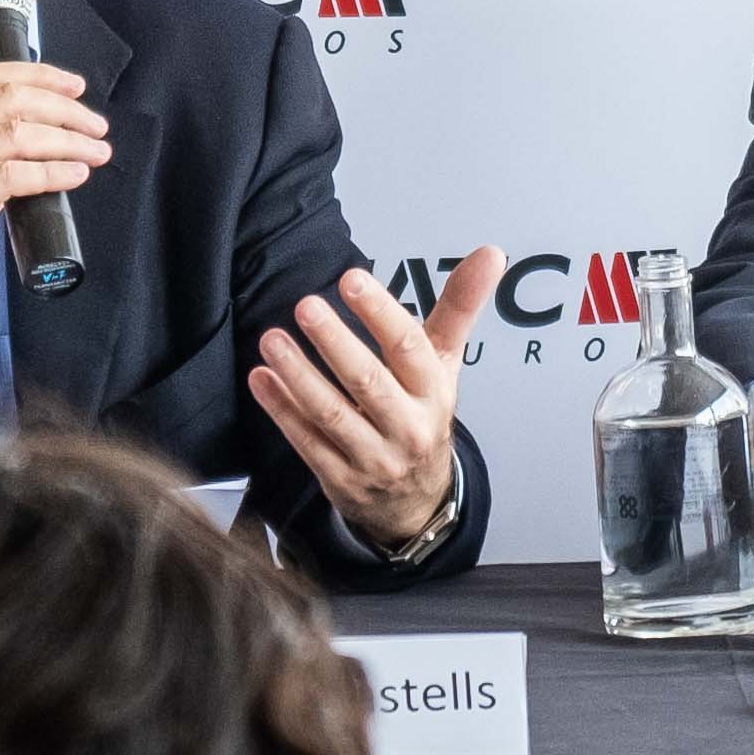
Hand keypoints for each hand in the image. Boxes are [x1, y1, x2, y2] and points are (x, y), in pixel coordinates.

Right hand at [0, 62, 112, 362]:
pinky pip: (10, 175)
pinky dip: (50, 172)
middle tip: (96, 126)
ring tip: (96, 151)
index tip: (74, 86)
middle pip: (8, 98)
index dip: (38, 76)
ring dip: (66, 140)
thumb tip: (37, 156)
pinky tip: (74, 175)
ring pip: (14, 133)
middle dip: (62, 107)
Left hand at [255, 253, 499, 558]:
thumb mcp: (445, 364)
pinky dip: (282, 410)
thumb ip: (460, 307)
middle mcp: (407, 426)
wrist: (416, 502)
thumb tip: (491, 252)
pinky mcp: (341, 479)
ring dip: (299, 376)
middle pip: (369, 381)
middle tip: (305, 306)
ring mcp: (373, 457)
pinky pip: (308, 443)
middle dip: (335, 342)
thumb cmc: (423, 415)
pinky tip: (262, 379)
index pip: (409, 347)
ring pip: (333, 415)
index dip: (380, 313)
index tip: (352, 279)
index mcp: (433, 391)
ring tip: (272, 340)